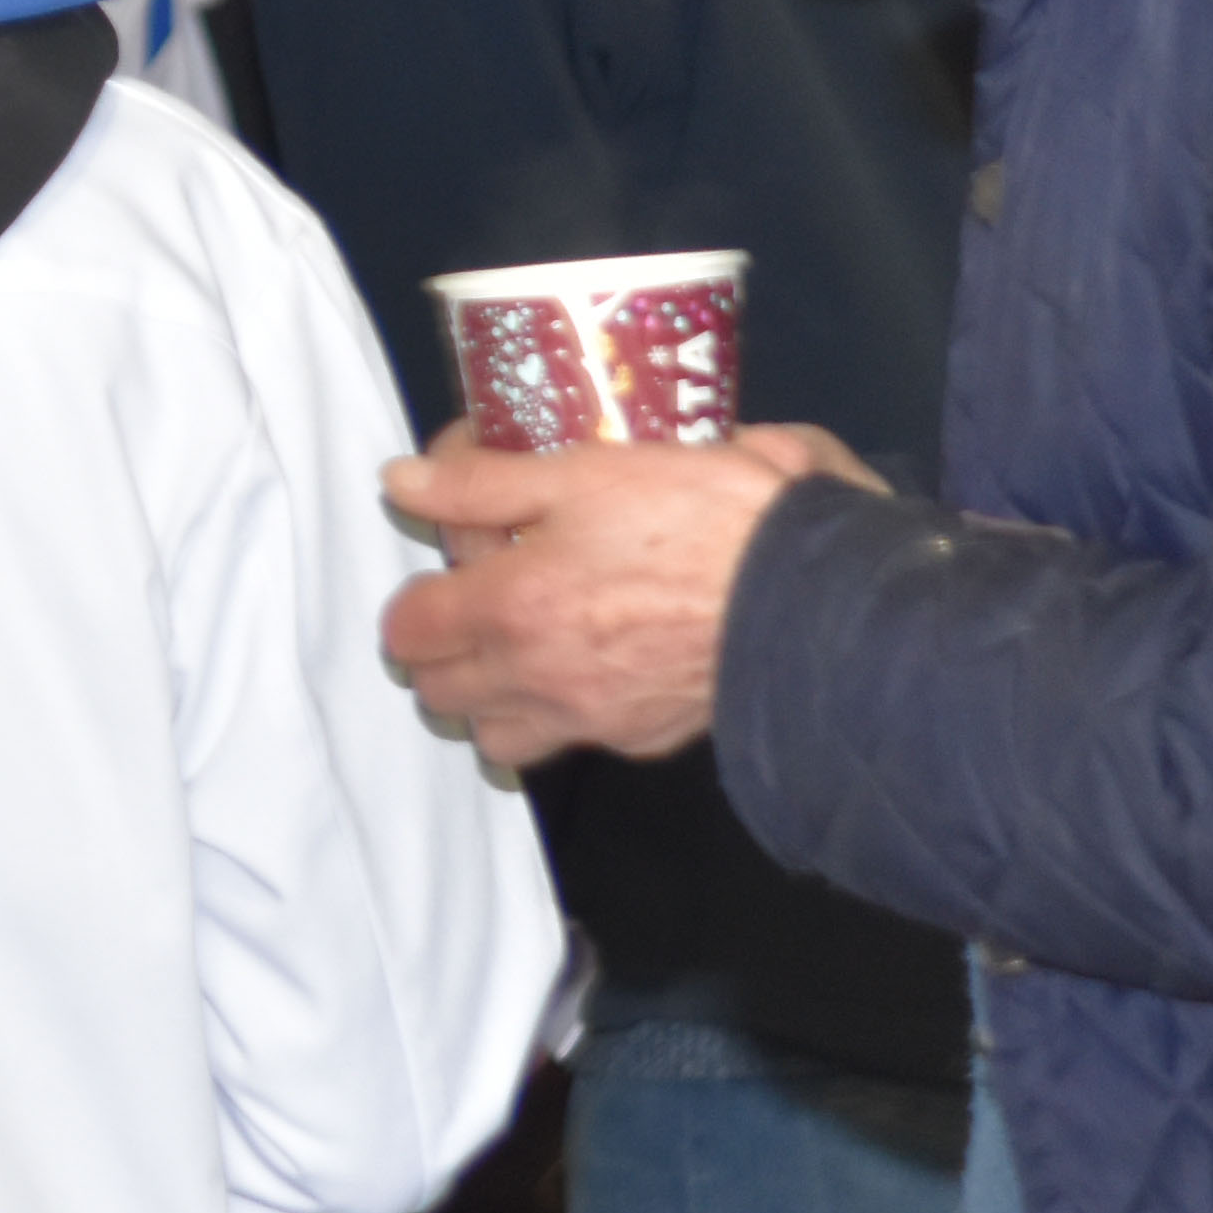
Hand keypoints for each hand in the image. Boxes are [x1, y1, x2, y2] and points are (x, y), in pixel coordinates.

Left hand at [371, 423, 857, 771]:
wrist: (810, 597)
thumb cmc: (702, 521)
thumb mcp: (586, 472)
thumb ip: (481, 483)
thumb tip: (402, 482)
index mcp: (510, 608)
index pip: (406, 629)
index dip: (417, 596)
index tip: (453, 565)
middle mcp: (537, 678)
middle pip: (438, 692)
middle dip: (444, 651)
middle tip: (484, 603)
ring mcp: (589, 719)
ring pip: (497, 736)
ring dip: (494, 698)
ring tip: (529, 646)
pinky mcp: (641, 739)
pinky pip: (573, 741)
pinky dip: (565, 714)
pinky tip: (597, 666)